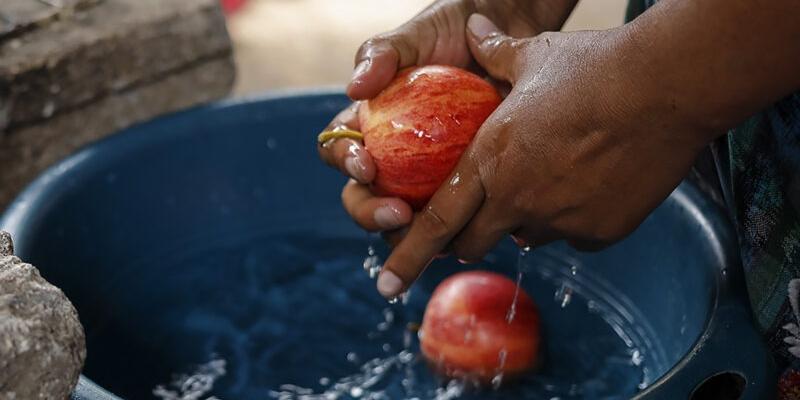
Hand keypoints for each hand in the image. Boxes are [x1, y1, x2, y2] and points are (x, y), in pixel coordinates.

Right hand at [318, 0, 577, 237]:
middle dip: (370, 213)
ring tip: (432, 235)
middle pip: (362, 197)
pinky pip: (453, 215)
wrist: (510, 32)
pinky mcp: (462, 185)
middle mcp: (391, 154)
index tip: (365, 163)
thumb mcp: (418, 31)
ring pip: (402, 219)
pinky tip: (473, 230)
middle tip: (397, 215)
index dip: (344, 162)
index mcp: (369, 122)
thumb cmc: (455, 28)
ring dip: (408, 235)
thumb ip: (382, 52)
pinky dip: (456, 228)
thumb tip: (353, 88)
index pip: (339, 149)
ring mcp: (425, 174)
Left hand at [374, 14, 718, 297]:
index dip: (407, 256)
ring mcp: (560, 219)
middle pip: (473, 243)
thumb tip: (475, 27)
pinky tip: (590, 185)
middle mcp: (518, 198)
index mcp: (490, 159)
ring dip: (523, 222)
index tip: (384, 285)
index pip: (436, 222)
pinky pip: (574, 237)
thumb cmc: (594, 67)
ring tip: (546, 184)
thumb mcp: (535, 56)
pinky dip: (572, 220)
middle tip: (470, 231)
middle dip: (465, 242)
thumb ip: (496, 52)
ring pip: (526, 238)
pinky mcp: (600, 231)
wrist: (665, 86)